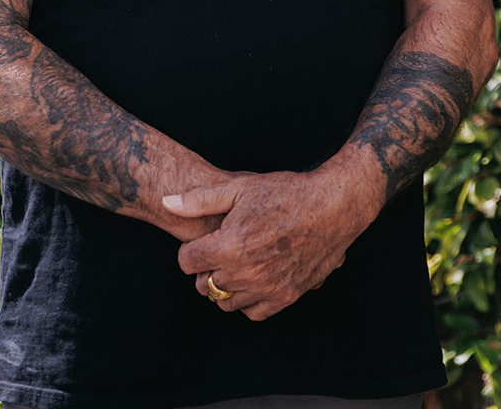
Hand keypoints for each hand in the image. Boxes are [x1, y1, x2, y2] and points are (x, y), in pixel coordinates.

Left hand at [167, 157, 386, 320]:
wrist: (333, 206)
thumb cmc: (287, 193)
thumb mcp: (241, 187)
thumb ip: (200, 200)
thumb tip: (167, 203)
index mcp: (228, 246)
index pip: (187, 262)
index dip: (192, 249)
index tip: (205, 240)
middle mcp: (244, 272)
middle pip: (204, 284)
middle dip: (207, 269)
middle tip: (222, 252)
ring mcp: (266, 287)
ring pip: (226, 301)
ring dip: (226, 287)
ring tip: (239, 266)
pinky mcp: (286, 295)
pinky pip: (254, 313)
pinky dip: (249, 301)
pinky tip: (255, 281)